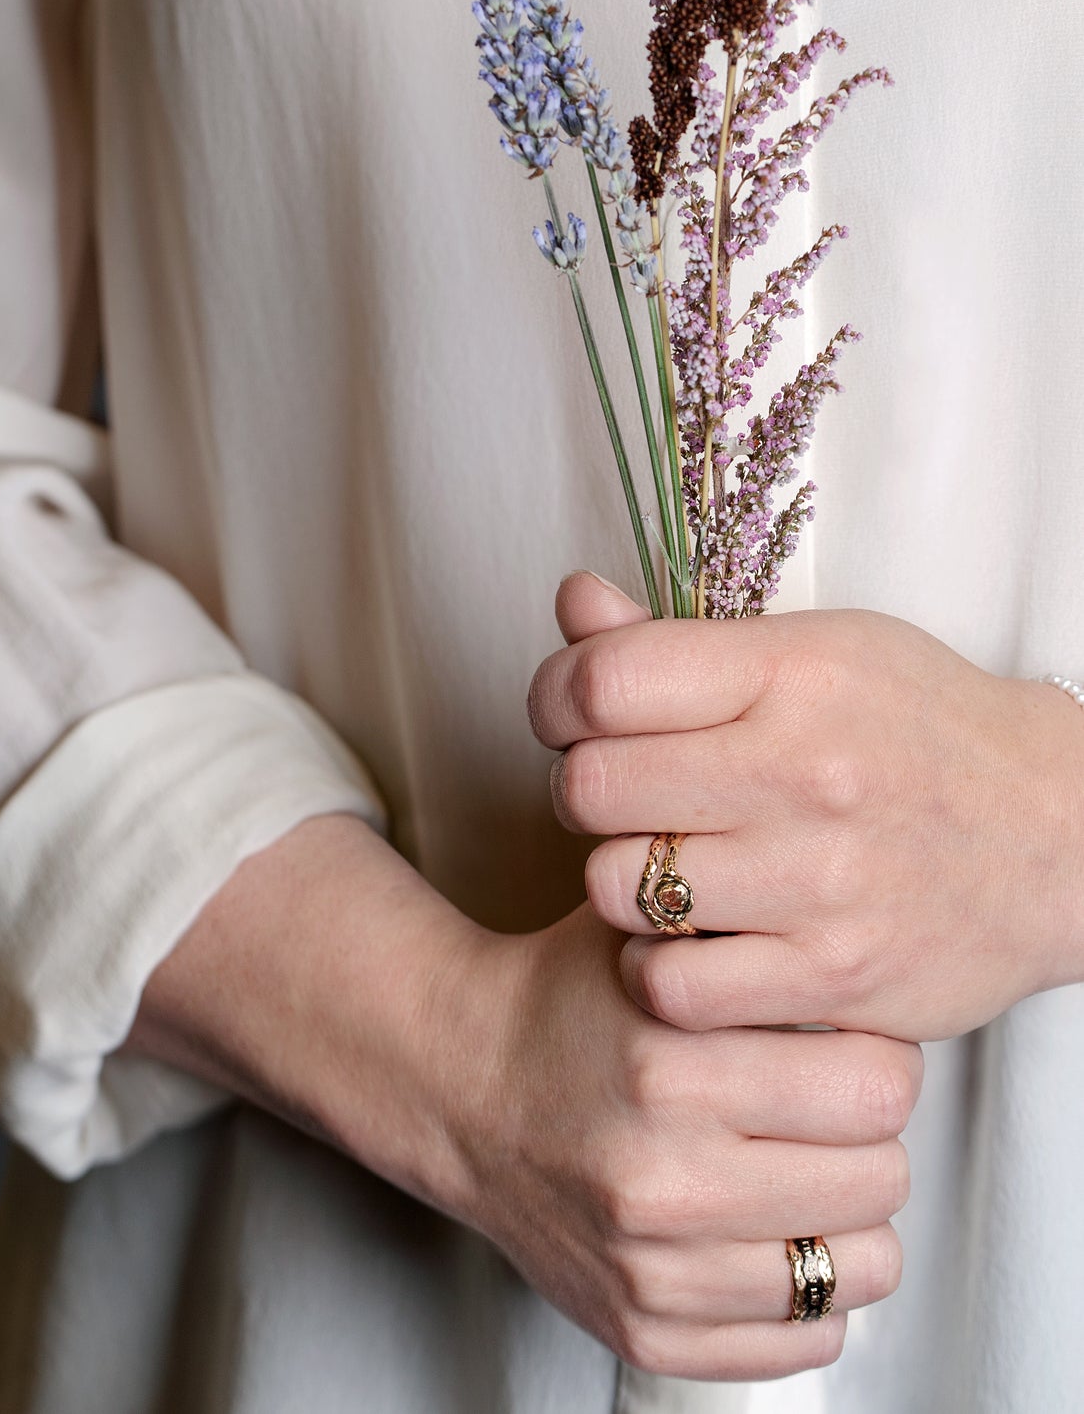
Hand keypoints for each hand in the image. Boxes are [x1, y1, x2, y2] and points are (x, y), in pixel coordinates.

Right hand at [447, 910, 916, 1378]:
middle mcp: (662, 1180)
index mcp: (669, 1068)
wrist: (457, 1084)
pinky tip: (761, 1231)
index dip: (877, 1054)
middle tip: (818, 1107)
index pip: (880, 1085)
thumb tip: (859, 937)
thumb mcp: (644, 930)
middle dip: (863, 1133)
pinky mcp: (644, 1330)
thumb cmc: (565, 999)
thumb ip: (744, 928)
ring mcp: (653, 1269)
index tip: (845, 1046)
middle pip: (883, 1177)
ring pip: (862, 1269)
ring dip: (843, 1215)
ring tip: (794, 1168)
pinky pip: (808, 1342)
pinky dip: (803, 1290)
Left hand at [527, 573, 1083, 1041]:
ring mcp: (822, 883)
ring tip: (668, 866)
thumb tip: (571, 602)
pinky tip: (691, 939)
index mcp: (792, 674)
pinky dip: (658, 968)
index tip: (573, 717)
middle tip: (627, 796)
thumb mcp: (813, 651)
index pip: (599, 681)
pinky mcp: (835, 978)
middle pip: (586, 788)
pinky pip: (671, 986)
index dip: (555, 699)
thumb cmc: (919, 730)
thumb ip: (674, 640)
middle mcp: (807, 774)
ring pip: (614, 888)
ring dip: (621, 880)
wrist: (1067, 836)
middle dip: (583, 790)